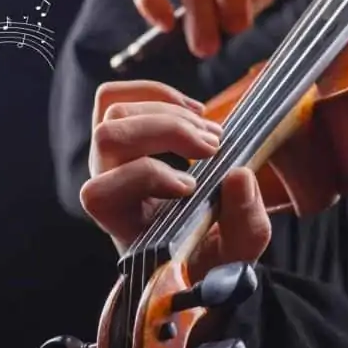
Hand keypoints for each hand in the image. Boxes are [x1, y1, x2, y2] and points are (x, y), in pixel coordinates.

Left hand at [80, 79, 270, 280]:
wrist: (197, 249)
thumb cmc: (209, 254)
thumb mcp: (238, 252)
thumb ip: (245, 222)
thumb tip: (239, 174)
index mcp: (121, 224)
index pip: (102, 192)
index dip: (148, 176)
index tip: (193, 186)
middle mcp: (106, 186)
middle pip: (109, 136)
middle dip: (167, 131)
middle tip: (214, 147)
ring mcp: (108, 158)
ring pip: (115, 111)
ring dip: (170, 111)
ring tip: (212, 132)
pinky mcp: (119, 134)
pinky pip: (115, 96)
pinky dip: (157, 93)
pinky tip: (194, 111)